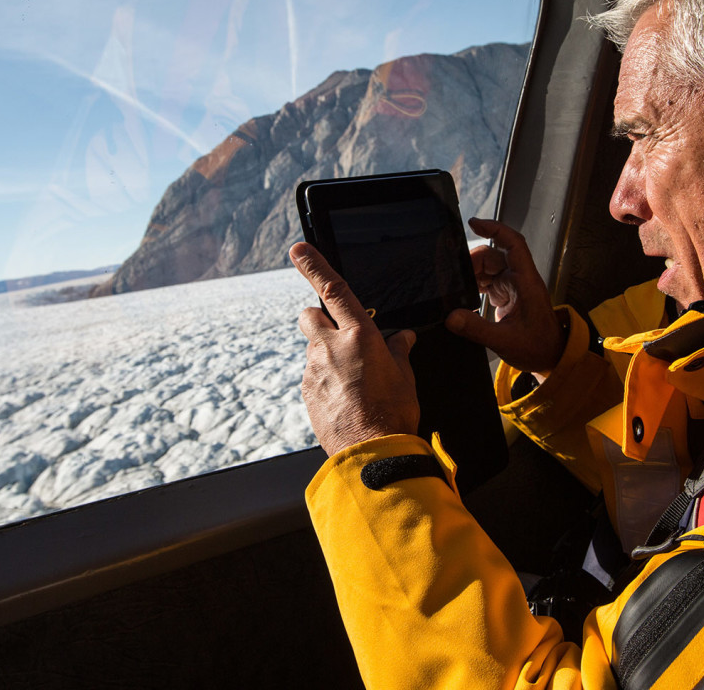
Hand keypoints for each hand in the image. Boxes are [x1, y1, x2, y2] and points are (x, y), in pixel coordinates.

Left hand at [290, 242, 420, 455]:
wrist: (372, 454)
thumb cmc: (394, 414)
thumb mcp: (405, 376)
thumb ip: (399, 350)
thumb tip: (402, 338)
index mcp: (359, 335)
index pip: (333, 289)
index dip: (313, 266)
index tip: (298, 250)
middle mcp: (330, 347)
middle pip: (309, 316)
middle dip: (318, 319)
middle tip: (338, 336)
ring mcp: (314, 370)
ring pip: (312, 350)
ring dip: (326, 356)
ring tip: (351, 382)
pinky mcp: (306, 393)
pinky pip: (312, 376)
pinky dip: (323, 381)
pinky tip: (344, 399)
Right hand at [445, 218, 564, 373]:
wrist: (551, 357)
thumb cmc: (539, 347)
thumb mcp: (506, 341)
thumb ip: (477, 329)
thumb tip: (452, 317)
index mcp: (527, 282)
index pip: (513, 244)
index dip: (495, 229)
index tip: (474, 223)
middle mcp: (520, 279)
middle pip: (494, 255)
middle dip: (472, 261)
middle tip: (453, 275)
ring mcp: (514, 286)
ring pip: (488, 267)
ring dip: (471, 273)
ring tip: (456, 286)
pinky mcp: (507, 295)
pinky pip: (488, 281)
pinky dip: (474, 284)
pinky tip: (465, 294)